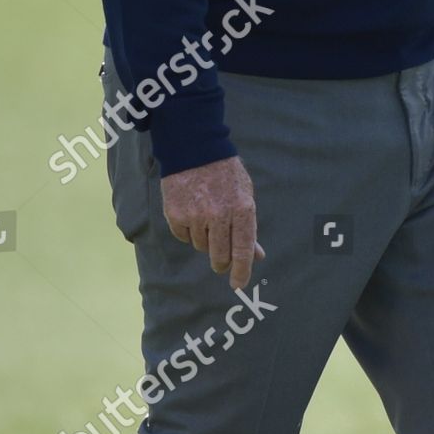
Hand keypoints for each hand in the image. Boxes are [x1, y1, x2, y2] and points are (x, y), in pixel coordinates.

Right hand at [161, 155, 264, 291]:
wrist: (195, 150)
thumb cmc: (226, 175)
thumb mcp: (245, 195)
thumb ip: (249, 227)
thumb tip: (257, 256)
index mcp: (242, 209)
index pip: (243, 250)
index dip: (241, 271)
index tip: (239, 284)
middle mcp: (219, 215)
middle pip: (220, 256)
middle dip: (222, 262)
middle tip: (221, 259)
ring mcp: (196, 216)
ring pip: (201, 247)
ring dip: (206, 240)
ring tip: (206, 217)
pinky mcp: (176, 215)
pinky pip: (184, 237)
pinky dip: (189, 231)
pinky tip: (192, 212)